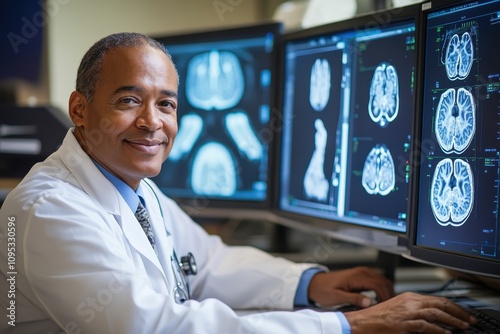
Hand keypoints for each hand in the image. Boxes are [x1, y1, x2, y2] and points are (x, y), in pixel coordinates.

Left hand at [308, 266, 394, 307]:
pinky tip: (380, 298)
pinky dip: (381, 288)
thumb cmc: (324, 290)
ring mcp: (361, 272)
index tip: (386, 306)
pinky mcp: (360, 275)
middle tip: (390, 306)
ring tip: (386, 303)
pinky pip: (376, 280)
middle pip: (383, 281)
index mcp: (356, 277)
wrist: (315, 283)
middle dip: (389, 293)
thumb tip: (369, 302)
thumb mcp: (337, 297)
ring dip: (386, 290)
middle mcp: (361, 272)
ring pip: (382, 279)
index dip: (385, 296)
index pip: (378, 285)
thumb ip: (353, 298)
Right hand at [344, 292, 476, 333]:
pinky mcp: (403, 323)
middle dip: (458, 312)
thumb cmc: (377, 318)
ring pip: (436, 313)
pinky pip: (425, 325)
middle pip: (440, 303)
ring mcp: (406, 312)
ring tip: (462, 327)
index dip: (453, 306)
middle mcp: (409, 302)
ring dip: (453, 321)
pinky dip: (438, 330)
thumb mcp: (398, 310)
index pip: (437, 299)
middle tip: (469, 320)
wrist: (361, 322)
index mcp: (409, 297)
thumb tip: (433, 319)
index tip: (463, 314)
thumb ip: (414, 311)